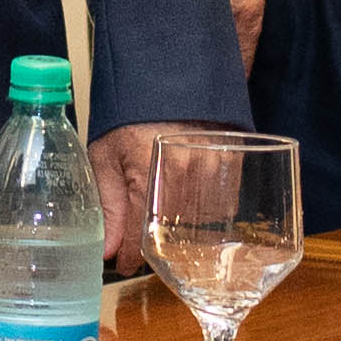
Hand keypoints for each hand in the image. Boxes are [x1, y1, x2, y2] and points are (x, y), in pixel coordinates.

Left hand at [93, 117, 223, 279]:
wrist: (173, 76)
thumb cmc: (134, 112)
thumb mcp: (107, 153)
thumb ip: (107, 204)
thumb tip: (108, 248)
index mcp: (149, 172)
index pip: (140, 237)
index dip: (130, 258)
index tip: (124, 263)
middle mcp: (187, 174)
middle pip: (171, 236)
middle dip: (153, 244)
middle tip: (141, 237)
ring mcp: (214, 171)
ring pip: (198, 228)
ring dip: (180, 232)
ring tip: (164, 218)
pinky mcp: (233, 168)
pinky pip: (220, 210)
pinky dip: (203, 215)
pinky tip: (188, 203)